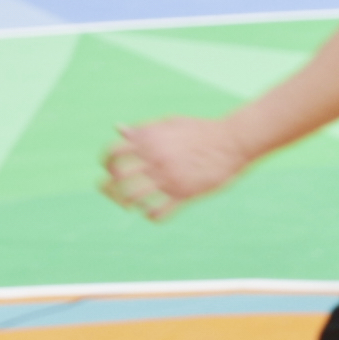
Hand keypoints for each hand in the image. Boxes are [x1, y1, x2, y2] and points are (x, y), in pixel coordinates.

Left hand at [103, 114, 252, 221]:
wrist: (232, 141)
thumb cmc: (201, 130)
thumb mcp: (171, 123)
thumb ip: (143, 129)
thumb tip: (118, 128)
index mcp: (150, 140)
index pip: (114, 153)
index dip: (106, 162)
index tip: (108, 168)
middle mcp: (156, 158)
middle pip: (118, 177)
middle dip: (109, 187)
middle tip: (111, 191)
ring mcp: (169, 177)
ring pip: (133, 197)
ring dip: (126, 203)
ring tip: (128, 205)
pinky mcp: (184, 194)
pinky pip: (158, 212)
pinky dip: (151, 215)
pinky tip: (151, 212)